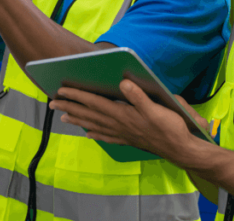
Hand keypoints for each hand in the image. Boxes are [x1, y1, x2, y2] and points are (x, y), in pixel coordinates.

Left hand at [49, 80, 203, 167]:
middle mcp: (119, 125)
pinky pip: (107, 137)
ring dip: (78, 120)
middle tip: (52, 103)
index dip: (77, 96)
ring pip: (94, 126)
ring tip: (63, 117)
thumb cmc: (171, 128)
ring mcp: (123, 134)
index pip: (94, 103)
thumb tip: (123, 83)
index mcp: (123, 114)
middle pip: (89, 115)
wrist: (181, 149)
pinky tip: (89, 134)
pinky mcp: (129, 140)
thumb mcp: (157, 109)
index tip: (61, 91)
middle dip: (70, 107)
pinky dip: (96, 134)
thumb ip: (138, 97)